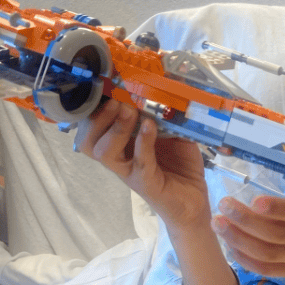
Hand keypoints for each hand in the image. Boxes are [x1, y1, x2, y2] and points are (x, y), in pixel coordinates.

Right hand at [75, 100, 210, 230]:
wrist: (195, 201)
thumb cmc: (181, 167)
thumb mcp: (175, 135)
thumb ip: (167, 115)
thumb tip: (168, 87)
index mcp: (122, 145)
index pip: (95, 126)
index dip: (96, 106)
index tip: (107, 83)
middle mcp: (120, 159)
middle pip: (89, 140)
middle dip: (100, 116)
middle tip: (118, 100)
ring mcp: (130, 172)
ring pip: (104, 153)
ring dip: (115, 129)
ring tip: (130, 111)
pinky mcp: (146, 184)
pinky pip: (139, 163)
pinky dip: (143, 143)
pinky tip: (149, 127)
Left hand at [214, 173, 284, 277]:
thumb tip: (278, 156)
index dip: (276, 209)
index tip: (255, 200)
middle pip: (275, 233)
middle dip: (245, 220)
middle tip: (223, 205)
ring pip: (266, 253)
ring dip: (238, 239)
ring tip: (218, 224)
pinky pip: (266, 269)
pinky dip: (245, 259)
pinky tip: (230, 245)